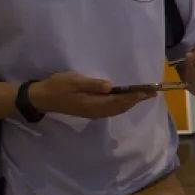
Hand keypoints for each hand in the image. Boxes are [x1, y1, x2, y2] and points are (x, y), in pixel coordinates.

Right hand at [29, 71, 154, 118]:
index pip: (119, 101)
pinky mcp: (90, 111)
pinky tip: (125, 99)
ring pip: (117, 110)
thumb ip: (91, 84)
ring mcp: (93, 113)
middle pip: (121, 107)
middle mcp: (96, 111)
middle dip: (137, 100)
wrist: (42, 98)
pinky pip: (111, 110)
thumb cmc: (58, 86)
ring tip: (143, 95)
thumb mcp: (73, 81)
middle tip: (152, 92)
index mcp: (93, 104)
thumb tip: (110, 86)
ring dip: (130, 103)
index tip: (148, 91)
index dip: (134, 96)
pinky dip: (122, 105)